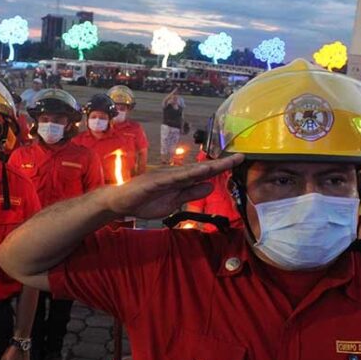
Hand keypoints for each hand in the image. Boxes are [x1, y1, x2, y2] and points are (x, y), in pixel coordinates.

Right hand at [106, 154, 242, 218]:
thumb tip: (210, 185)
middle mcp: (175, 174)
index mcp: (181, 180)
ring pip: (189, 172)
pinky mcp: (153, 182)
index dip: (222, 167)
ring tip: (223, 163)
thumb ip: (191, 194)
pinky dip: (184, 176)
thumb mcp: (174, 201)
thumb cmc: (146, 201)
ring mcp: (164, 176)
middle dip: (220, 163)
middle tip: (239, 156)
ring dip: (206, 167)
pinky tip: (195, 174)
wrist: (121, 203)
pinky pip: (171, 179)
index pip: (205, 173)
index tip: (238, 160)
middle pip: (201, 168)